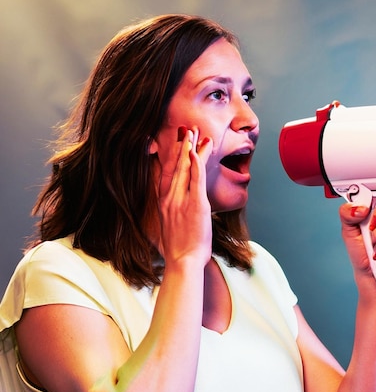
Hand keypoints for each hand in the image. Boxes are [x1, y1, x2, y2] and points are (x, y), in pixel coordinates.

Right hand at [158, 127, 212, 268]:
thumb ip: (169, 213)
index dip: (171, 156)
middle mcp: (169, 198)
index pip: (166, 173)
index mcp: (163, 203)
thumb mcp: (167, 227)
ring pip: (186, 168)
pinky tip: (197, 151)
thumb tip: (172, 210)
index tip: (177, 143)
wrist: (182, 261)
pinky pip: (195, 179)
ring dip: (191, 148)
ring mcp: (181, 200)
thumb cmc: (177, 250)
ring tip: (196, 133)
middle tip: (188, 129)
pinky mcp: (195, 204)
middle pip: (176, 166)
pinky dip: (196, 163)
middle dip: (183, 146)